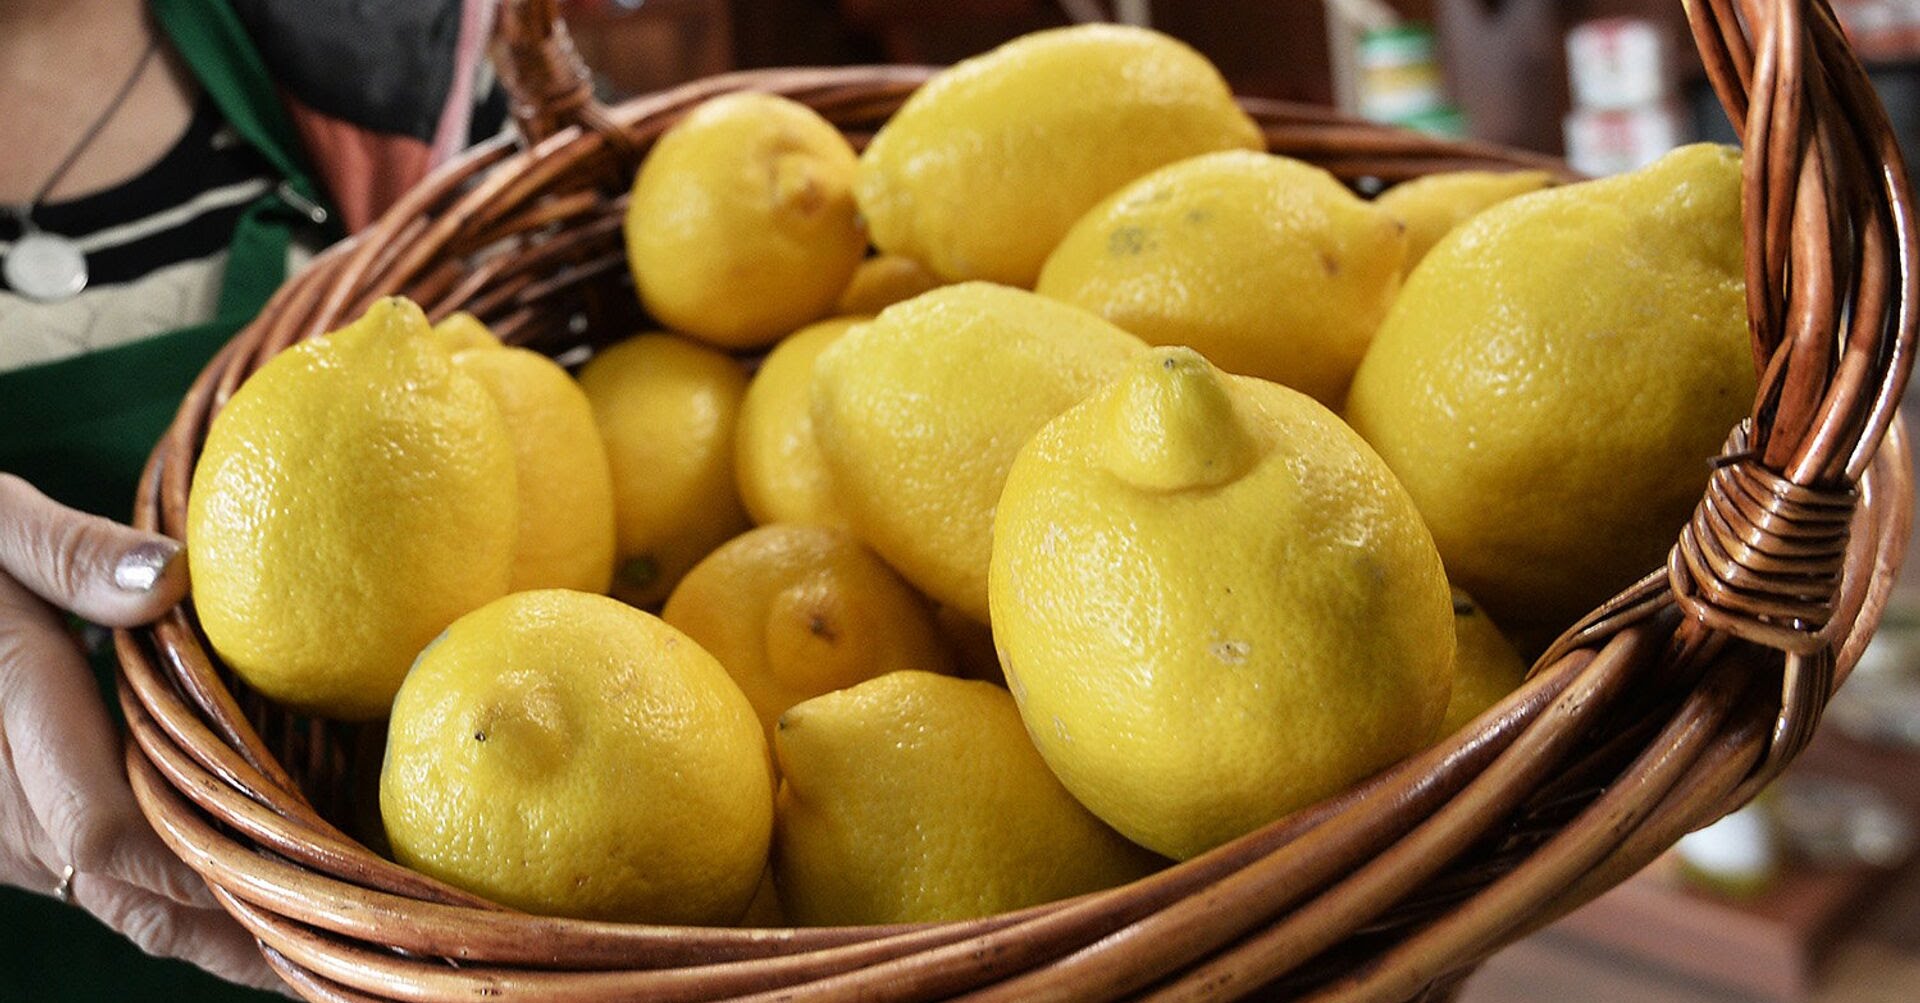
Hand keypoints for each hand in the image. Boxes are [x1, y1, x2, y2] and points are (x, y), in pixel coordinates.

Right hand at [0, 474, 283, 992]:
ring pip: (124, 907)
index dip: (209, 871)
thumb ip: (74, 554)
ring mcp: (8, 835)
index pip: (113, 832)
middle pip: (133, 895)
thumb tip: (168, 581)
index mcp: (12, 715)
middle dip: (240, 929)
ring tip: (327, 950)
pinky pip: (110, 893)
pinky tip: (264, 915)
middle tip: (350, 948)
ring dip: (222, 933)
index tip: (306, 884)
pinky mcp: (20, 840)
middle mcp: (6, 805)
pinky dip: (188, 912)